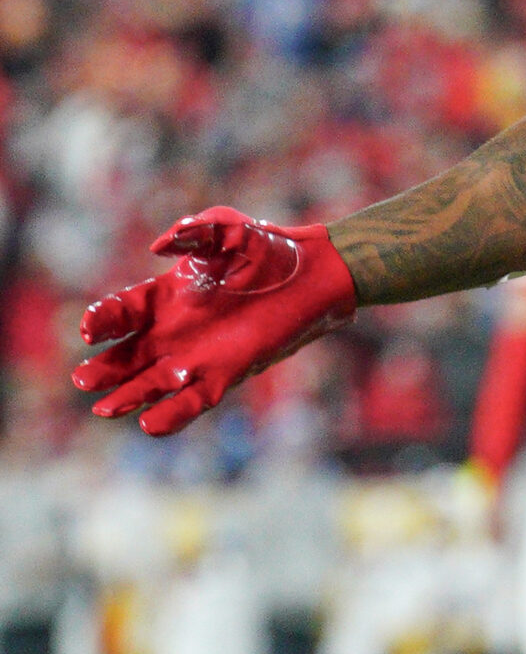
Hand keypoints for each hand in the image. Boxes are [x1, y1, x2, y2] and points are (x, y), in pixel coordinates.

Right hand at [72, 208, 358, 434]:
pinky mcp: (224, 373)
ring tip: (105, 408)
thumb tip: (159, 246)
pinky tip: (150, 423)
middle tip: (84, 379)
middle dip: (104, 369)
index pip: (121, 313)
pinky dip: (171, 415)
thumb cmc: (268, 249)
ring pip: (151, 383)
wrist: (313, 274)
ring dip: (128, 396)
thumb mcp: (231, 230)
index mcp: (165, 297)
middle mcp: (172, 331)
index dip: (101, 321)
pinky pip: (191, 401)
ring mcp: (196, 356)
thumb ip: (197, 231)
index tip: (89, 330)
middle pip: (126, 355)